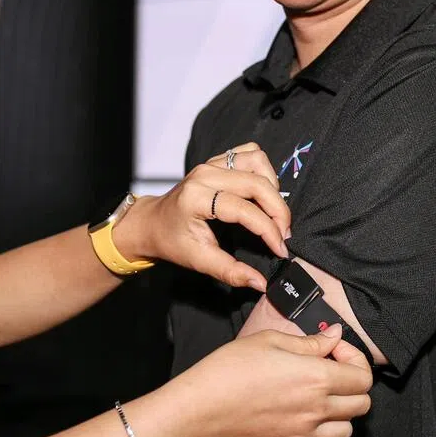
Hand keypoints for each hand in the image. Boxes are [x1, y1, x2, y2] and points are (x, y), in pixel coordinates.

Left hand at [114, 143, 289, 289]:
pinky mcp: (217, 160)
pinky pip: (249, 154)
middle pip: (257, 183)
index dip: (269, 230)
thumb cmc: (171, 240)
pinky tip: (262, 192)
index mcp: (196, 198)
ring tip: (273, 212)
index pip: (245, 210)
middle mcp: (205, 175)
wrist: (152, 223)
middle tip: (283, 234)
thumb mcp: (199, 261)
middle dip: (278, 210)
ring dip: (273, 186)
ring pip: (257, 161)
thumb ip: (231, 272)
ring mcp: (211, 164)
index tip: (280, 249)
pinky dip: (263, 170)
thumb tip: (260, 282)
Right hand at [177, 326, 372, 436]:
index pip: (363, 376)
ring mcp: (304, 434)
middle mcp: (317, 410)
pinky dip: (319, 435)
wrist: (203, 405)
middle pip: (362, 405)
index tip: (334, 351)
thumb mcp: (270, 340)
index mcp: (317, 378)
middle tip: (330, 371)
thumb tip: (334, 336)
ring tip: (319, 397)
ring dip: (341, 413)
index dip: (355, 359)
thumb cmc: (231, 367)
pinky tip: (302, 418)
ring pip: (346, 431)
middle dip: (353, 385)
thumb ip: (309, 341)